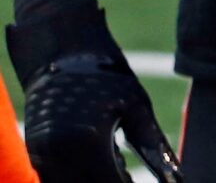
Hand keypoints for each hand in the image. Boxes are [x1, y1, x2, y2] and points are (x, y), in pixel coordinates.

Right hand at [9, 0, 181, 181]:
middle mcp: (60, 152)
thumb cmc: (109, 76)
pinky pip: (54, 176)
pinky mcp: (35, 151)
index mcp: (89, 141)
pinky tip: (98, 158)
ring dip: (94, 180)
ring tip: (116, 163)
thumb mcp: (137, 107)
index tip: (138, 180)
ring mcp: (42, 154)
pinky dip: (76, 175)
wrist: (65, 53)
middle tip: (129, 173)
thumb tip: (174, 174)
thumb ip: (153, 145)